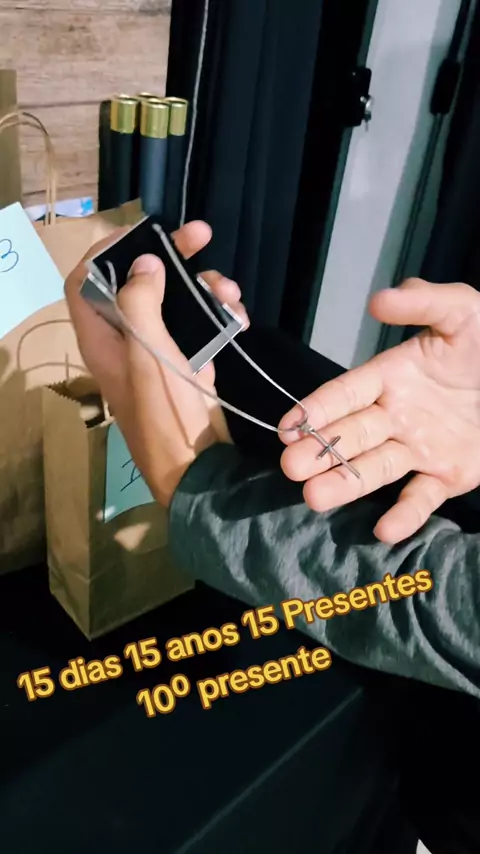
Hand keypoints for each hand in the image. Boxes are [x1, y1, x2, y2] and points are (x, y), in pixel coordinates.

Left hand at [65, 220, 247, 505]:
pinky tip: (239, 319)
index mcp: (102, 338)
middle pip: (138, 282)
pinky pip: (199, 326)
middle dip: (172, 256)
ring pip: (176, 301)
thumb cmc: (167, 414)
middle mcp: (126, 341)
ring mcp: (159, 353)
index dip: (108, 250)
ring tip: (232, 294)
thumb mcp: (149, 354)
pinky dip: (219, 315)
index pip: (86, 281)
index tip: (146, 233)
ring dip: (205, 288)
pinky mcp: (187, 364)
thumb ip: (140, 303)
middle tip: (203, 235)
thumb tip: (144, 263)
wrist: (200, 467)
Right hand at [279, 278, 479, 543]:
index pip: (346, 393)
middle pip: (350, 435)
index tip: (289, 426)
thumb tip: (377, 302)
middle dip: (319, 451)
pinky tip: (384, 530)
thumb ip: (424, 301)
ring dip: (344, 484)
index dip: (318, 408)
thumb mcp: (463, 311)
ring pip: (374, 469)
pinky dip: (404, 515)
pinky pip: (421, 498)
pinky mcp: (447, 477)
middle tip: (291, 467)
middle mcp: (395, 416)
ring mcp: (418, 449)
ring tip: (313, 497)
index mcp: (391, 377)